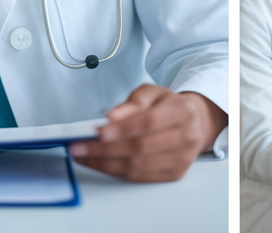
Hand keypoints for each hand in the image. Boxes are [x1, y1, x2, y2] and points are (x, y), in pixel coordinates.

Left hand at [69, 86, 227, 182]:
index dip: (121, 129)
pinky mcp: (175, 175)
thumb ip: (132, 102)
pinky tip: (99, 164)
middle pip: (141, 148)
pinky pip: (140, 177)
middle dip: (104, 150)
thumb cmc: (167, 106)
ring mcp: (183, 159)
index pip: (148, 123)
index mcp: (182, 111)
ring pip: (138, 167)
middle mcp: (187, 137)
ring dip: (105, 164)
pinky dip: (116, 172)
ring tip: (83, 156)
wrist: (192, 122)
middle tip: (79, 146)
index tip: (96, 132)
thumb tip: (111, 116)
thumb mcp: (151, 93)